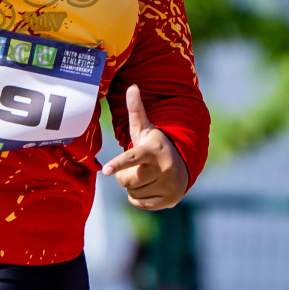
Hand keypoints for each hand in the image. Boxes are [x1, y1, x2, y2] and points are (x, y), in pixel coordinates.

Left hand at [101, 86, 188, 209]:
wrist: (183, 164)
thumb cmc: (155, 145)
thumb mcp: (146, 129)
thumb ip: (136, 110)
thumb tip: (132, 87)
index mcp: (153, 151)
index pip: (132, 158)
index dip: (118, 164)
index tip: (105, 171)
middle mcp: (162, 169)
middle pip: (125, 180)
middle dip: (125, 175)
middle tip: (136, 167)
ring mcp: (167, 187)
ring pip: (131, 192)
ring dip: (133, 186)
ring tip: (145, 175)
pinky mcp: (168, 201)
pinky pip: (138, 202)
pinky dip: (139, 196)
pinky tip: (149, 186)